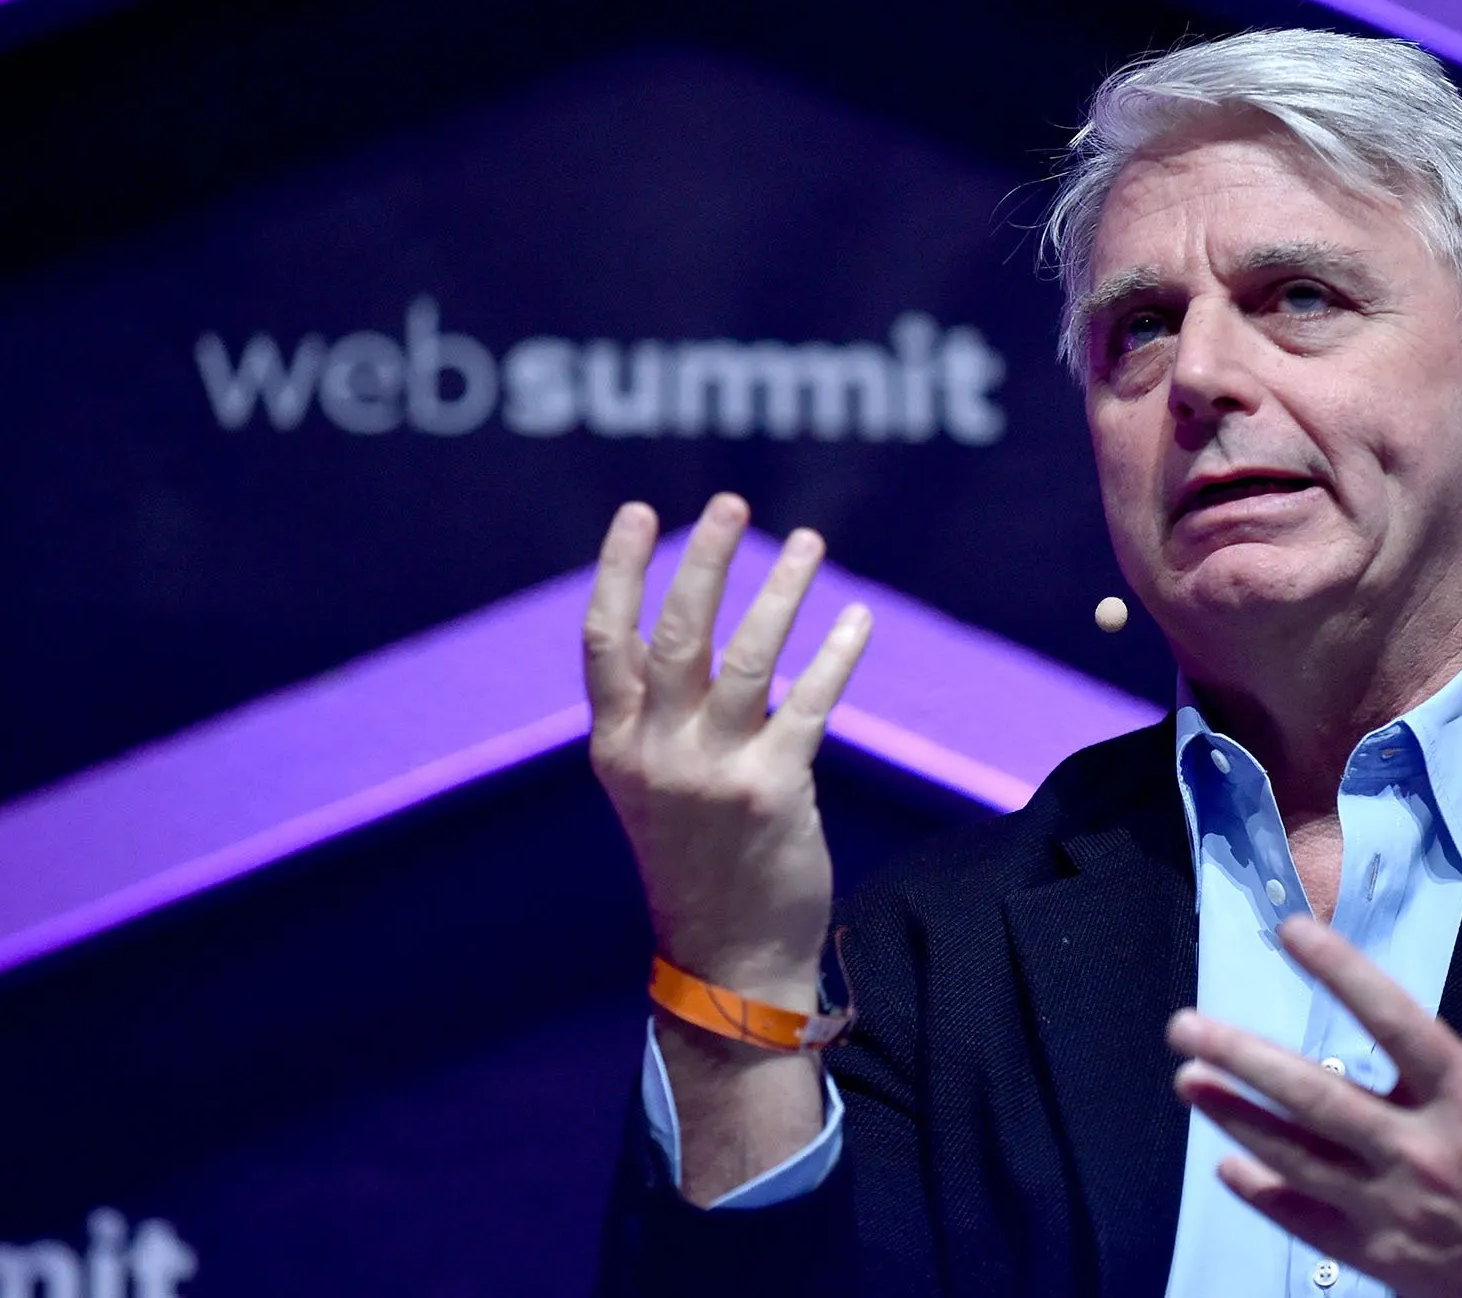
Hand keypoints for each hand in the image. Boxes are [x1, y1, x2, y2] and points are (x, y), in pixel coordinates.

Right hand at [583, 493, 871, 1008]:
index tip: (638, 511)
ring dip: (781, 592)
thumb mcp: (651, 788)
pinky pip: (810, 703)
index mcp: (616, 747)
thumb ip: (660, 718)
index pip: (604, 641)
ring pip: (748, 658)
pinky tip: (857, 619)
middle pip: (675, 635)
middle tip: (732, 503)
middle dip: (704, 560)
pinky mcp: (773, 790)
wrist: (728, 957)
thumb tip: (701, 640)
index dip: (619, 570)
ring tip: (808, 543)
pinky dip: (837, 655)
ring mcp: (713, 772)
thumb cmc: (696, 861)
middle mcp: (656, 754)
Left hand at [1166, 897, 1461, 1297]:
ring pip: (1297, 1159)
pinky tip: (1228, 1168)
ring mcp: (1397, 1209)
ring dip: (1236, 1119)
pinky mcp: (1385, 1257)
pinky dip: (1264, 1195)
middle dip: (1243, 1058)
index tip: (1288, 931)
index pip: (1393, 1019)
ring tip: (1188, 1083)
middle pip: (1316, 1097)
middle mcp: (1424, 1151)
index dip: (1339, 971)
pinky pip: (1309, 1223)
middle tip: (1185, 1026)